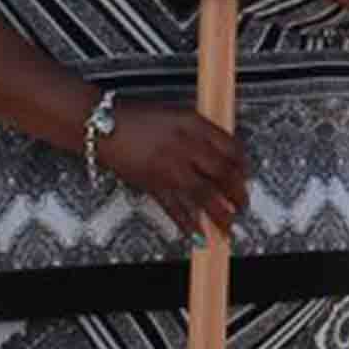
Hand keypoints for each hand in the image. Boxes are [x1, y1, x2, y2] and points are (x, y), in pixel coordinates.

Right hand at [98, 98, 248, 238]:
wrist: (101, 125)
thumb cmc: (136, 117)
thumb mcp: (175, 114)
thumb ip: (199, 132)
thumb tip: (220, 150)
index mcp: (193, 124)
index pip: (230, 147)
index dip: (243, 165)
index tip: (246, 174)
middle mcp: (185, 145)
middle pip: (222, 173)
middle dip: (237, 192)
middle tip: (243, 202)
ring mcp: (170, 166)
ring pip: (204, 194)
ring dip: (220, 212)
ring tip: (229, 224)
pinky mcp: (152, 183)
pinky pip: (175, 207)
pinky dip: (188, 223)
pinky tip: (198, 233)